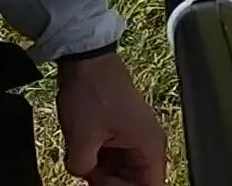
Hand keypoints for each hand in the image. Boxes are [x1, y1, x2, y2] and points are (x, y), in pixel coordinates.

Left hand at [53, 48, 168, 185]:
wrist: (85, 57)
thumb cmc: (92, 91)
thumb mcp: (83, 138)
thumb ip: (83, 168)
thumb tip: (83, 175)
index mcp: (150, 147)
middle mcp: (148, 143)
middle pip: (136, 180)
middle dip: (111, 183)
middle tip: (89, 177)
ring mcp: (134, 136)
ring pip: (122, 169)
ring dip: (103, 173)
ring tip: (83, 162)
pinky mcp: (120, 129)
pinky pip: (114, 155)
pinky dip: (99, 160)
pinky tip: (82, 154)